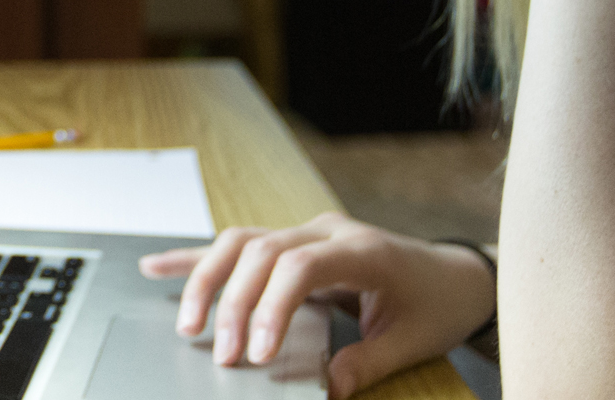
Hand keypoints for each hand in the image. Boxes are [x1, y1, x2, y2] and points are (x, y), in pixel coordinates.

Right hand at [136, 214, 494, 396]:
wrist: (456, 274)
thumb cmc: (437, 305)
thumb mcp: (412, 341)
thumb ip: (368, 362)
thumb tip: (328, 389)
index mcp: (362, 249)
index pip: (299, 266)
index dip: (271, 307)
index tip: (259, 355)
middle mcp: (328, 230)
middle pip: (260, 251)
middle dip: (234, 304)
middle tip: (223, 355)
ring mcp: (308, 232)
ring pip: (241, 241)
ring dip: (207, 279)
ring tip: (186, 323)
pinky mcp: (293, 242)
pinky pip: (239, 246)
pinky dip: (198, 258)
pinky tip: (158, 268)